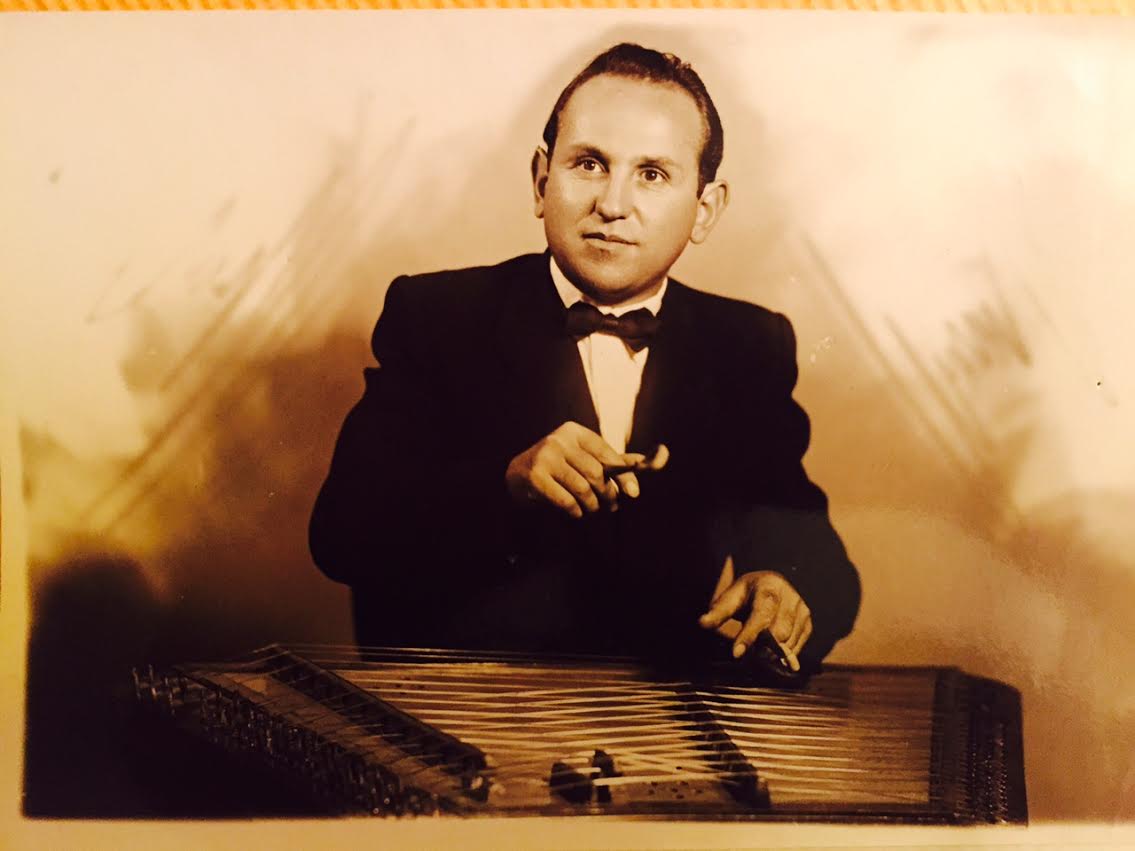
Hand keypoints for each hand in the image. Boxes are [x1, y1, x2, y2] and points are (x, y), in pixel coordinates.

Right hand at [505, 422, 667, 518]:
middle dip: (607, 495)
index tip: (634, 494)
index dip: (625, 475)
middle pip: (597, 474)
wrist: (515, 477)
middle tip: (609, 507)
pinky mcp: (535, 476)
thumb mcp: (586, 460)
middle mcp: (560, 439)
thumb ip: (617, 462)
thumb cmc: (559, 470)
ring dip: (592, 506)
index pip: (607, 454)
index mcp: (576, 432)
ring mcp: (545, 456)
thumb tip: (660, 457)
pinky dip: (575, 512)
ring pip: (583, 489)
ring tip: (592, 511)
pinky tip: (575, 513)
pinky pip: (566, 500)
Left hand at [699, 561, 811, 671]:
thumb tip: (702, 623)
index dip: (749, 635)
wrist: (778, 583)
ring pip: (789, 642)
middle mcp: (790, 597)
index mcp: (769, 587)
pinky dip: (783, 654)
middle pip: (778, 633)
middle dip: (761, 647)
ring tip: (759, 648)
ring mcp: (802, 611)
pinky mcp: (808, 623)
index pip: (761, 614)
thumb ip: (719, 610)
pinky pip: (797, 647)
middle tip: (747, 651)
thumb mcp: (733, 595)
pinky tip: (772, 650)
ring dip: (772, 652)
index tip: (736, 653)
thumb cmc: (751, 592)